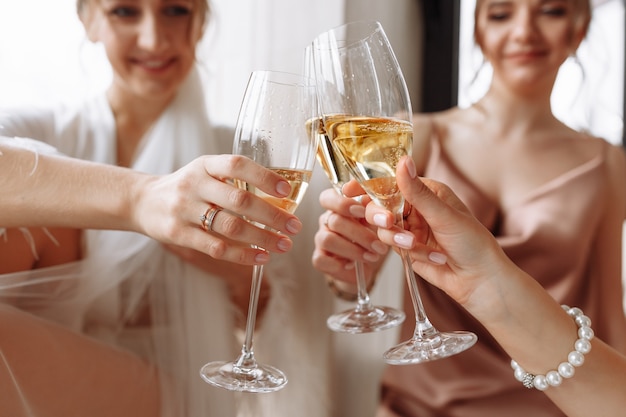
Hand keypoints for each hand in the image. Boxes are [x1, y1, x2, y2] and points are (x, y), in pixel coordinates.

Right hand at [132, 155, 302, 265]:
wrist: (142, 201)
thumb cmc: (188, 187)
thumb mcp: (206, 171)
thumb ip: (234, 179)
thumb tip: (282, 197)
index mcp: (206, 165)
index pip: (237, 165)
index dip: (264, 177)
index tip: (287, 191)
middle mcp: (194, 184)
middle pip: (239, 200)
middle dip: (272, 215)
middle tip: (294, 226)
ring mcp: (184, 210)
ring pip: (230, 227)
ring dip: (262, 238)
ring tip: (283, 245)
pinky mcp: (178, 234)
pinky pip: (216, 248)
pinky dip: (242, 255)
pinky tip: (261, 257)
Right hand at [311, 182, 388, 285]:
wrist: (368, 264)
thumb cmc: (372, 236)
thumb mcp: (378, 222)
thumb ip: (377, 214)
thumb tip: (383, 214)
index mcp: (338, 207)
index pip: (328, 197)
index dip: (343, 203)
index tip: (363, 211)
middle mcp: (326, 221)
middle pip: (334, 221)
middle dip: (360, 234)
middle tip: (379, 245)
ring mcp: (320, 239)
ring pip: (328, 240)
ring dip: (353, 250)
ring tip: (372, 256)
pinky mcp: (319, 259)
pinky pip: (321, 259)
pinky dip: (340, 264)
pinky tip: (353, 265)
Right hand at [364, 156, 510, 308]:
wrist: (479, 280)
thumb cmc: (473, 244)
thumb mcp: (445, 215)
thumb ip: (418, 192)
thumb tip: (403, 162)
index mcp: (427, 190)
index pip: (391, 182)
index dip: (369, 185)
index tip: (350, 191)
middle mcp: (415, 206)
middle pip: (380, 204)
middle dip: (383, 216)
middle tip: (390, 223)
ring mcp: (409, 228)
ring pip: (383, 227)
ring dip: (399, 238)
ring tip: (419, 246)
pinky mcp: (405, 248)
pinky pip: (391, 245)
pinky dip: (407, 251)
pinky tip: (432, 256)